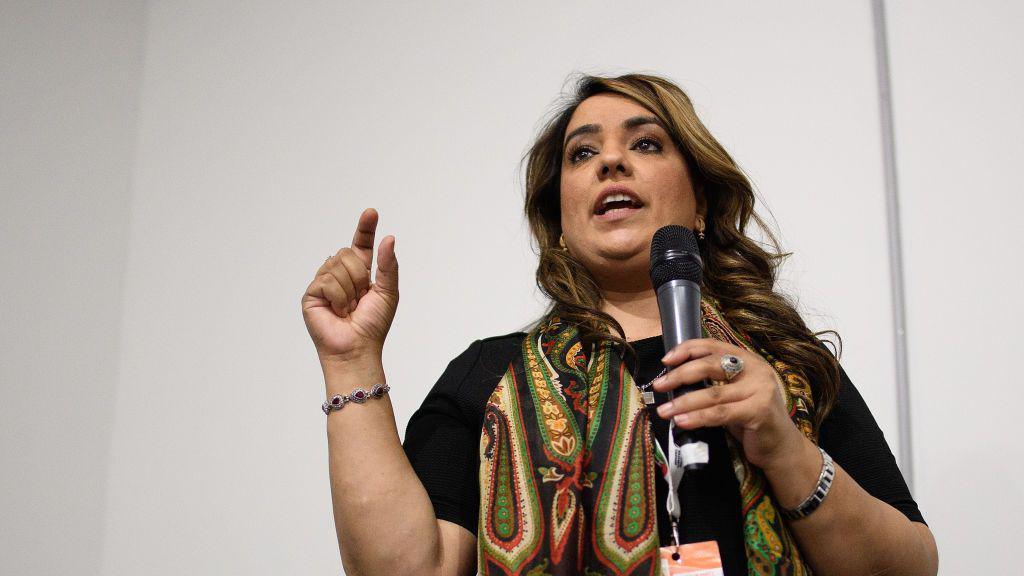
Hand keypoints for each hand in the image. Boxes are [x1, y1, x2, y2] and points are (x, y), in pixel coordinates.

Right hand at [301, 208, 398, 365]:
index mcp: (359, 272)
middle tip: (360, 299)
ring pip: (336, 265)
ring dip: (349, 289)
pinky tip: (338, 311)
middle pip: (347, 253)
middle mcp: (339, 274)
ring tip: (349, 308)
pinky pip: (326, 280)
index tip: (371, 212)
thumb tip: (388, 238)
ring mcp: (324, 283)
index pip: (361, 244)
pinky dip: (338, 297)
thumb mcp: (388, 292)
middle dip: (360, 276)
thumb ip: (388, 265)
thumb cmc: (373, 325)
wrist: (357, 348)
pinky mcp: (312, 294)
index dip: (365, 228)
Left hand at [651, 338, 807, 470]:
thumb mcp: (734, 394)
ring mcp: (760, 389)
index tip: (666, 360)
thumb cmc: (752, 419)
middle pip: (710, 365)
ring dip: (683, 402)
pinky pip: (720, 413)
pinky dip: (698, 417)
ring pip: (713, 393)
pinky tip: (682, 421)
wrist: (781, 447)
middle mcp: (756, 369)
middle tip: (659, 386)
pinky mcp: (759, 411)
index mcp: (748, 360)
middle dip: (680, 375)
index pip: (713, 346)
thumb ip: (714, 382)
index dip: (687, 349)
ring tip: (664, 411)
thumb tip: (674, 380)